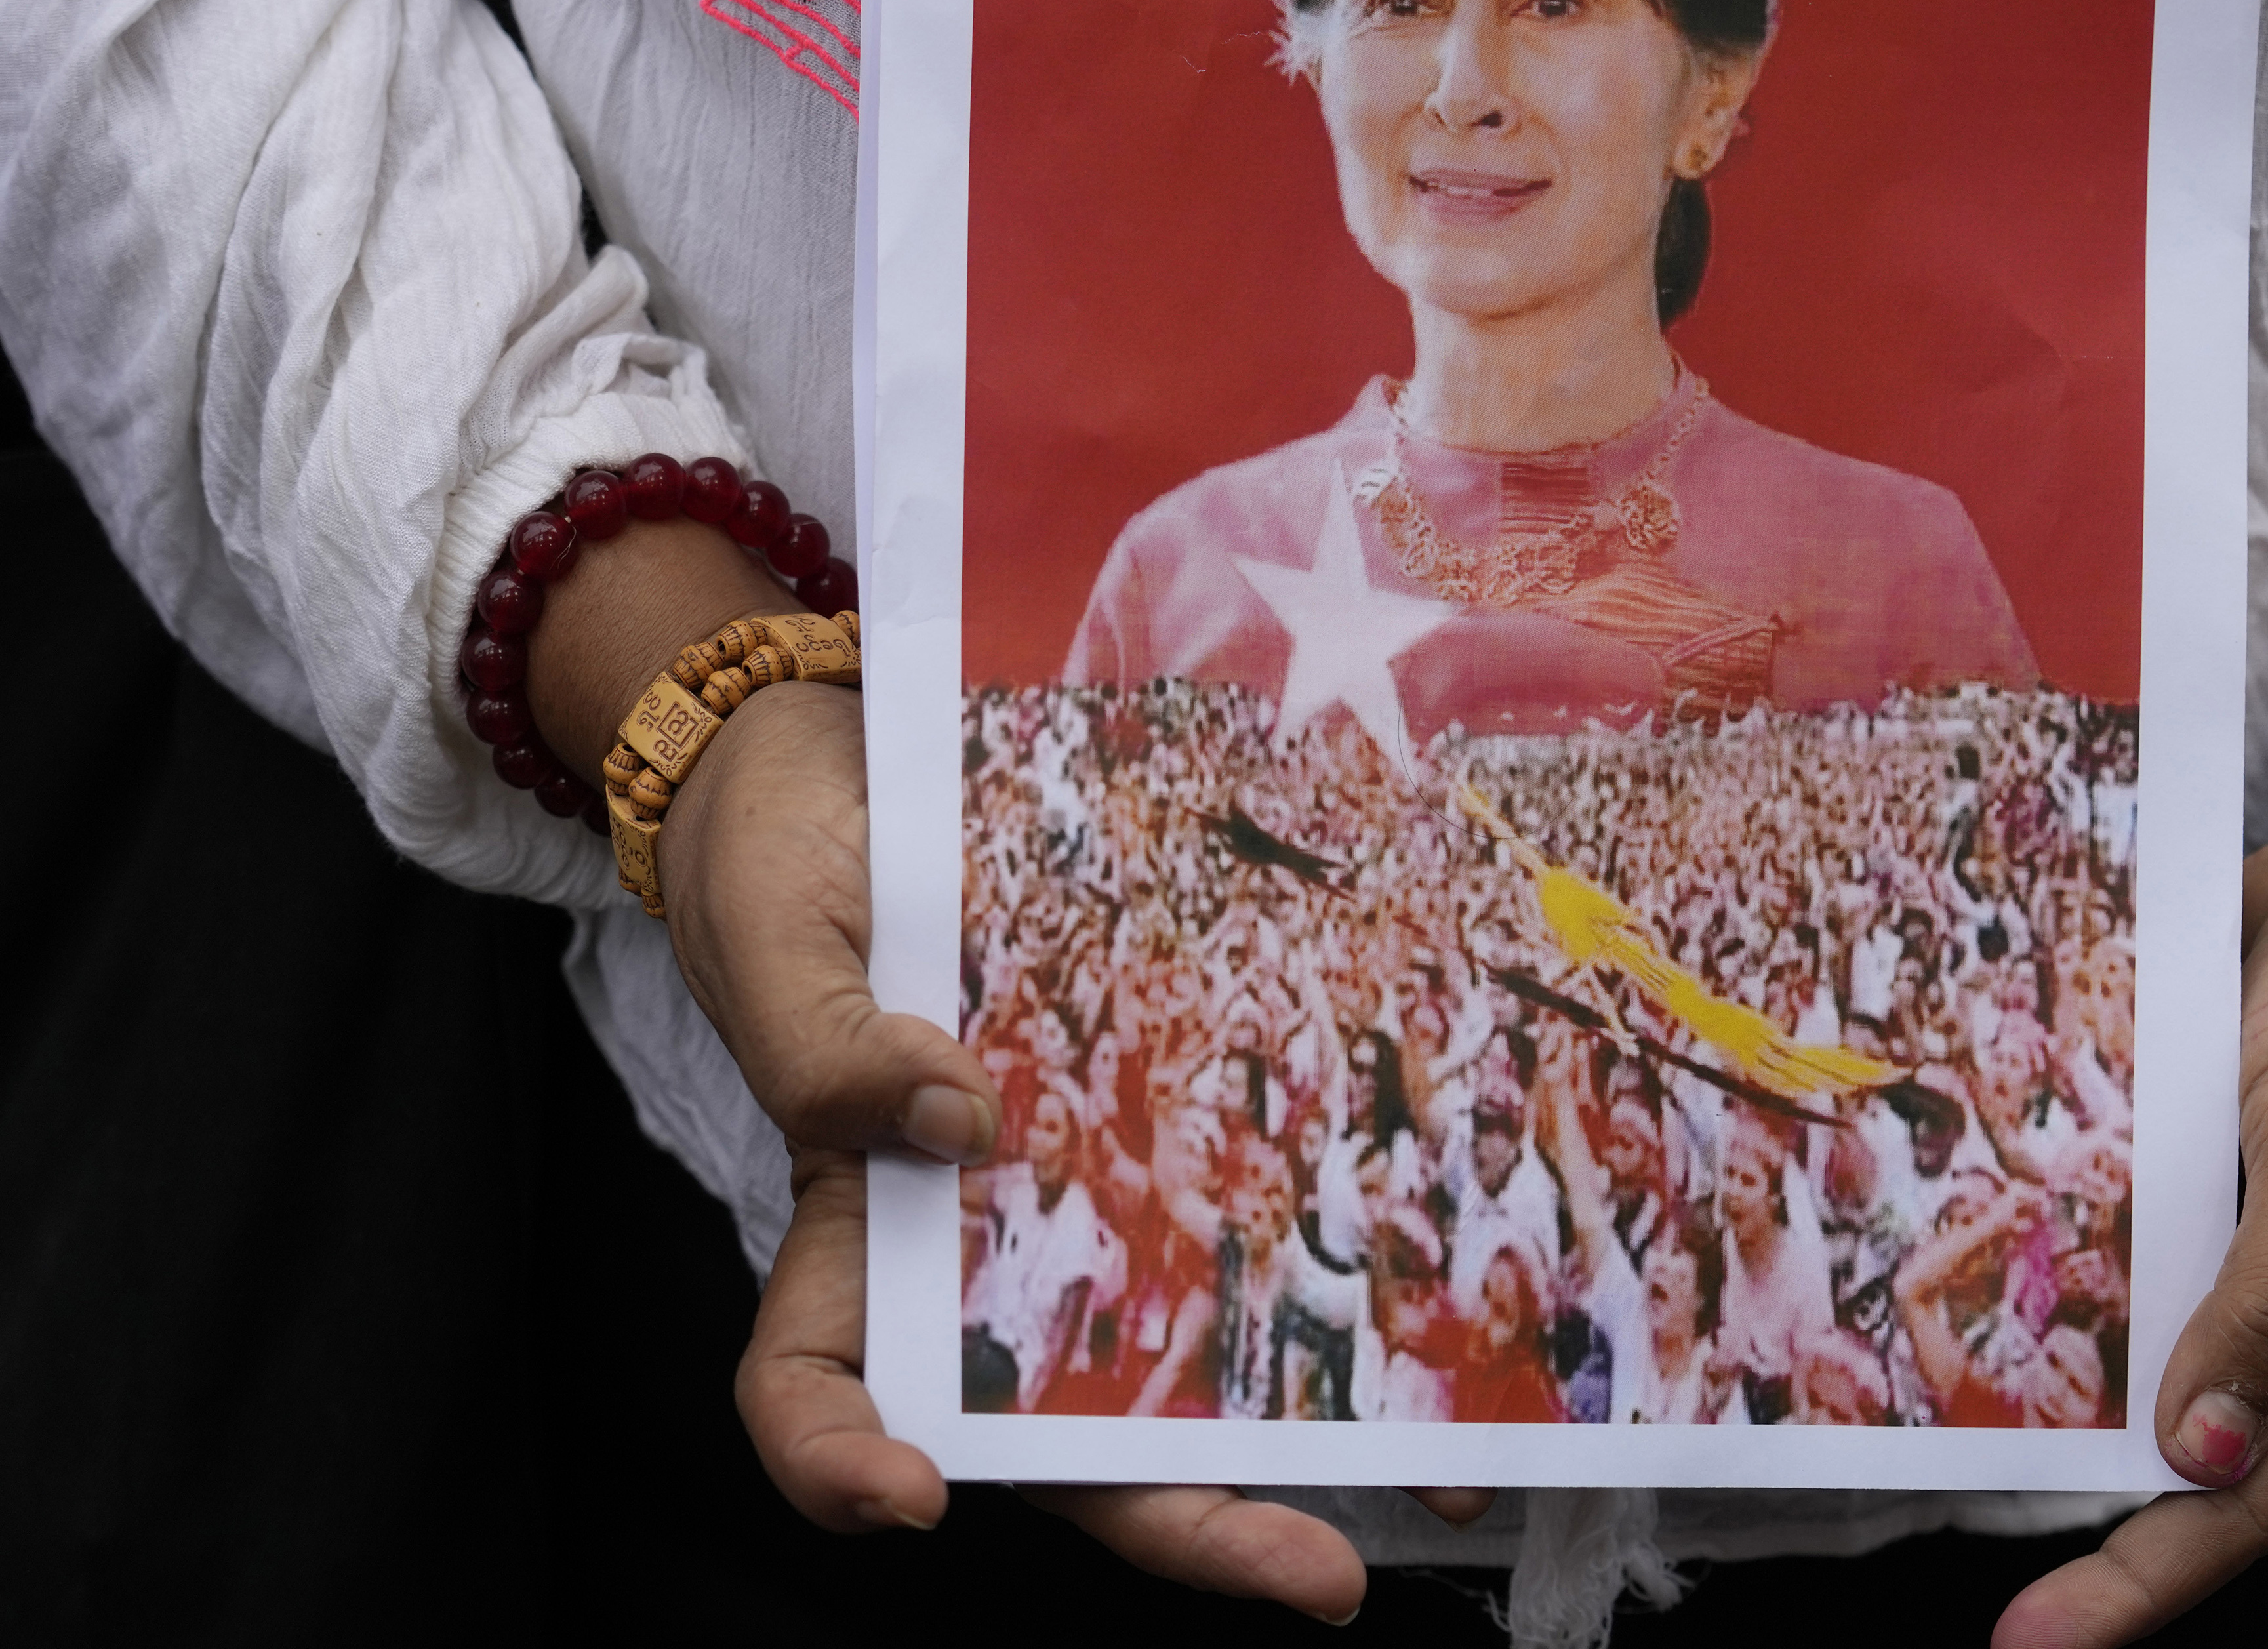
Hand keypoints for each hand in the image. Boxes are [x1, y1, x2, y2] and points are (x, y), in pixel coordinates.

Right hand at [663, 680, 1377, 1620]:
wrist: (846, 746)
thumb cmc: (777, 852)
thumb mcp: (772, 927)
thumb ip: (828, 1043)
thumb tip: (957, 1122)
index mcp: (854, 1220)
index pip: (819, 1386)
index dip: (846, 1464)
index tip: (914, 1494)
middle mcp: (979, 1231)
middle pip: (1062, 1421)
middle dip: (1187, 1515)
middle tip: (1319, 1571)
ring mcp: (1085, 1170)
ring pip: (1191, 1338)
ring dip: (1313, 1425)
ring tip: (1450, 1466)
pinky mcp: (1169, 1091)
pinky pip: (1253, 1191)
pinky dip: (1341, 1252)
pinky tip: (1447, 1279)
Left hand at [1993, 820, 2267, 1646]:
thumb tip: (2202, 1454)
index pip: (2262, 1486)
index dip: (2147, 1574)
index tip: (2036, 1642)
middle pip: (2220, 1443)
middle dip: (2109, 1513)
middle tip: (1995, 1590)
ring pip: (2182, 1347)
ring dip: (2090, 1396)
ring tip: (1969, 1456)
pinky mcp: (2255, 1159)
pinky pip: (2167, 1245)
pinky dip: (2097, 1274)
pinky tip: (2007, 1287)